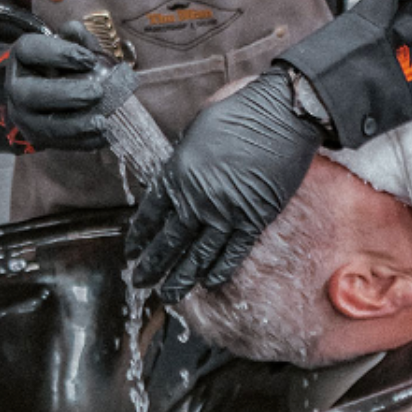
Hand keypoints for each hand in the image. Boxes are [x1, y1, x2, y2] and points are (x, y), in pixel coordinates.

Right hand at [5, 21, 110, 150]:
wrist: (44, 89)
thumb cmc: (60, 62)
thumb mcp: (66, 43)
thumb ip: (75, 36)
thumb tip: (77, 32)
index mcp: (22, 57)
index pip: (30, 50)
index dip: (60, 53)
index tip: (90, 59)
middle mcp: (16, 88)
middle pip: (34, 94)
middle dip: (67, 95)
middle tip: (98, 93)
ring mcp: (24, 117)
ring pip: (45, 126)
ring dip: (76, 126)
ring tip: (102, 123)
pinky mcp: (37, 138)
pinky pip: (60, 144)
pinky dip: (84, 143)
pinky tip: (105, 137)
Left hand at [126, 69, 325, 302]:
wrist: (279, 116)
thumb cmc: (238, 114)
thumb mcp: (196, 132)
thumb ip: (183, 160)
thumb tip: (177, 178)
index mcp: (178, 174)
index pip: (150, 214)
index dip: (139, 237)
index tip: (132, 251)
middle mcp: (198, 199)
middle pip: (169, 242)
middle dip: (151, 266)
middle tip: (139, 282)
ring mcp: (226, 213)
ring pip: (197, 256)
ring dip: (180, 279)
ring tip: (168, 297)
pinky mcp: (254, 219)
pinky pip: (232, 253)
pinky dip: (219, 270)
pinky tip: (208, 283)